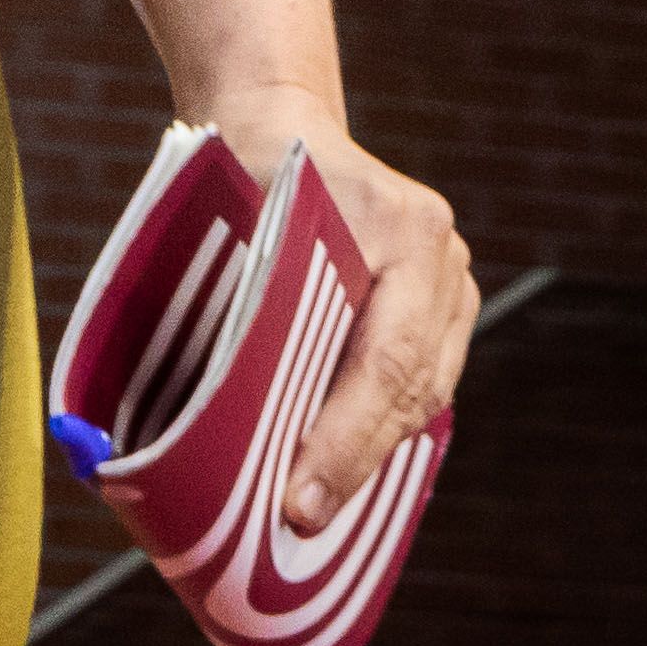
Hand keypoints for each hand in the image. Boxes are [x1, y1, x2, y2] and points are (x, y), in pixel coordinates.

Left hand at [190, 85, 475, 527]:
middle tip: (300, 522)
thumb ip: (238, 303)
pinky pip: (415, 384)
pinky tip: (336, 473)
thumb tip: (195, 417)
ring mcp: (451, 285)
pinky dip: (376, 430)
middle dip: (354, 462)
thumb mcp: (231, 219)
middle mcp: (443, 259)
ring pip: (420, 395)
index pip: (386, 360)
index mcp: (405, 230)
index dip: (345, 439)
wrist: (276, 123)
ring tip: (314, 511)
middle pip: (410, 388)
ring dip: (369, 456)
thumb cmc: (239, 172)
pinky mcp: (440, 309)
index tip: (300, 498)